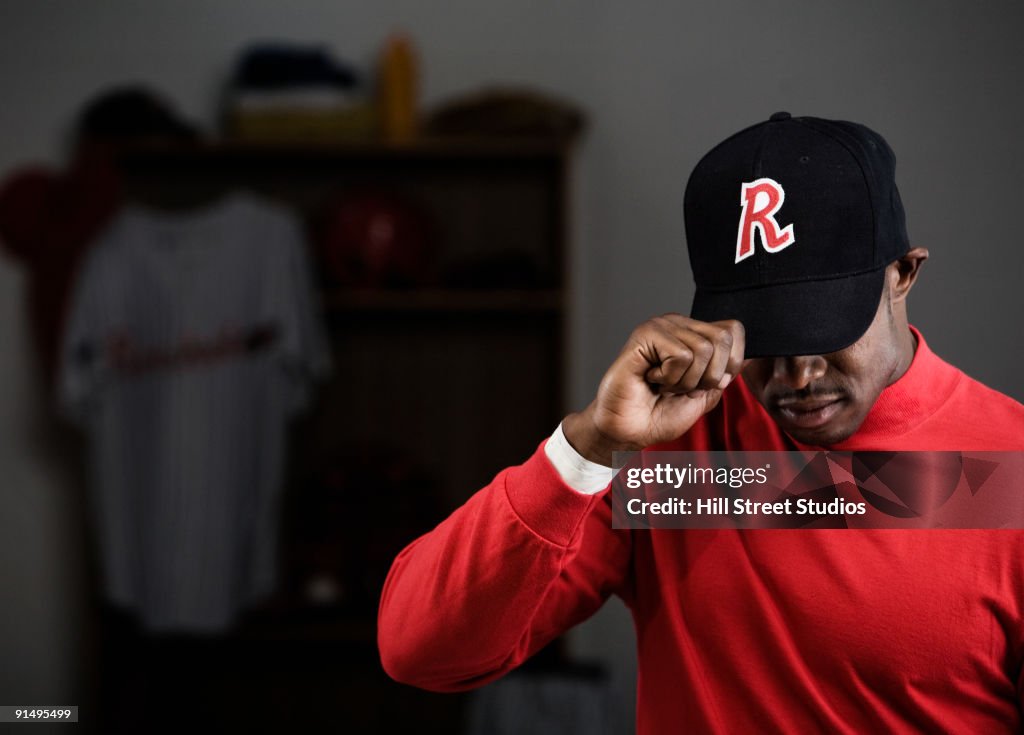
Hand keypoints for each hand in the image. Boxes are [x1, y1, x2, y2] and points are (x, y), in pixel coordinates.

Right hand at [562, 315, 744, 464]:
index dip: (727, 365)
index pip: (733, 330)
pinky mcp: (645, 334)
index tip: (700, 384)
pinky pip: (681, 355)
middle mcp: (678, 323)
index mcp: (693, 333)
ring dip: (685, 380)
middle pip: (722, 339)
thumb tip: (748, 357)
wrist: (630, 431)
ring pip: (703, 349)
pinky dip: (670, 377)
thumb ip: (725, 374)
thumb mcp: (705, 396)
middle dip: (706, 376)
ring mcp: (661, 326)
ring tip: (662, 383)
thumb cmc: (660, 415)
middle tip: (678, 386)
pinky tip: (650, 378)